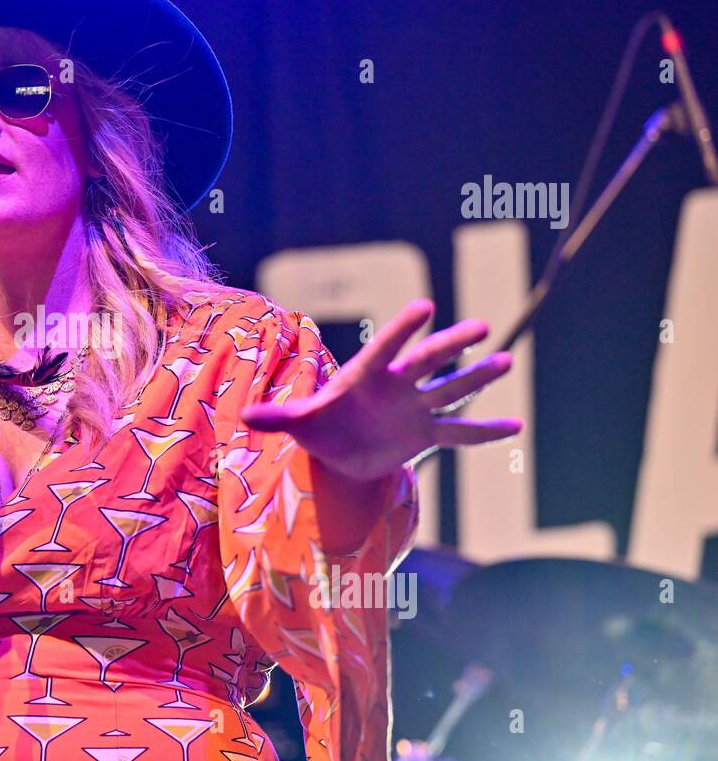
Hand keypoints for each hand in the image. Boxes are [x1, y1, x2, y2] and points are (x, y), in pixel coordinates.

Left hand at [240, 299, 521, 481]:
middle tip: (482, 326)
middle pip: (428, 361)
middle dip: (453, 344)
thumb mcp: (299, 424)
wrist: (339, 454)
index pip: (385, 347)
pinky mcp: (426, 434)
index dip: (403, 329)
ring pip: (451, 390)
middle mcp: (396, 386)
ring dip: (478, 377)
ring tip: (506, 361)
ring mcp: (415, 408)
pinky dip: (485, 431)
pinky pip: (460, 432)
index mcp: (366, 375)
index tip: (425, 306)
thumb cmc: (318, 427)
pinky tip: (515, 426)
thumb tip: (246, 417)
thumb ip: (278, 417)